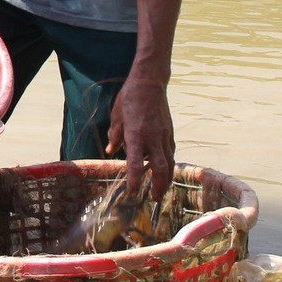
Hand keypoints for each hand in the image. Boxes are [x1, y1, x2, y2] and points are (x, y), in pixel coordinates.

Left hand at [107, 70, 173, 197]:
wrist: (150, 82)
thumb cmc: (130, 98)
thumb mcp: (116, 116)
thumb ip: (114, 136)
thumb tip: (110, 151)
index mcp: (136, 135)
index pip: (136, 165)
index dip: (135, 182)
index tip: (132, 194)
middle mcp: (153, 138)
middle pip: (160, 169)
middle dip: (158, 187)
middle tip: (154, 199)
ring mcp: (164, 135)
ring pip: (170, 163)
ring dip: (166, 180)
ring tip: (161, 191)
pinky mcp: (170, 132)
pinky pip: (171, 153)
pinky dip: (169, 165)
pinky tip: (165, 171)